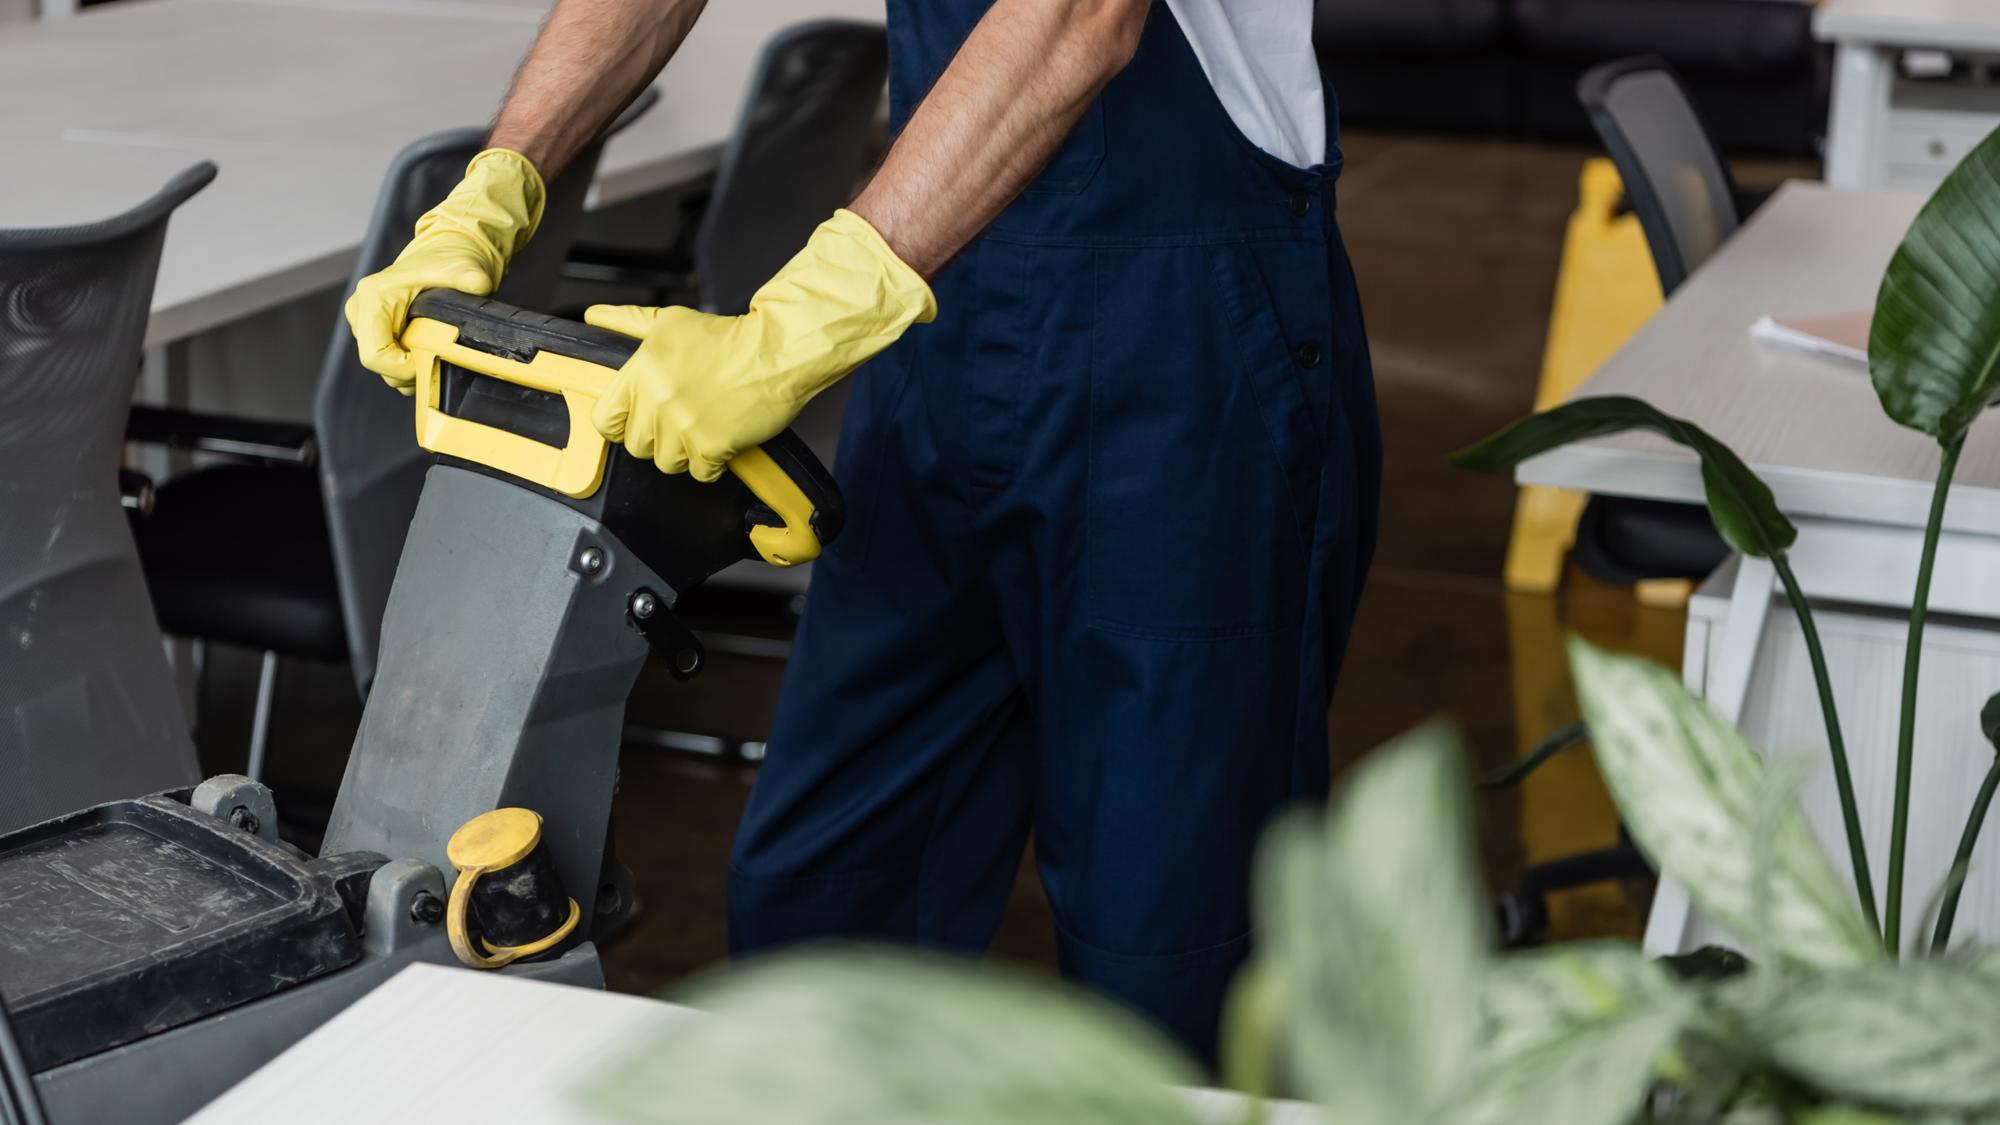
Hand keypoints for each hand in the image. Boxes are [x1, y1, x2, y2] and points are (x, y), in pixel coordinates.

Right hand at [342, 149, 544, 392]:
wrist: (447, 251)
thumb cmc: (450, 258)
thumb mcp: (464, 268)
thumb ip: (470, 277)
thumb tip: (479, 284)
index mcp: (374, 297)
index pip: (374, 355)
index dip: (403, 370)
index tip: (432, 365)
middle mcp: (362, 310)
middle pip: (378, 364)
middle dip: (409, 372)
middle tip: (441, 362)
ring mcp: (366, 321)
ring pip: (384, 366)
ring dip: (412, 369)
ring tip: (439, 352)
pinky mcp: (376, 329)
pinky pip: (391, 360)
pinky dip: (411, 364)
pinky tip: (432, 351)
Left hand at [587, 209, 935, 480]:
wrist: (776, 352)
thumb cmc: (726, 337)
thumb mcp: (670, 321)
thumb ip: (627, 322)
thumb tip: (593, 317)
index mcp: (640, 371)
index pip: (604, 420)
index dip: (620, 425)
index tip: (636, 421)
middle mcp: (657, 399)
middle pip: (637, 446)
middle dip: (657, 437)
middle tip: (680, 420)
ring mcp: (684, 425)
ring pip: (667, 463)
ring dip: (685, 452)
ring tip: (703, 429)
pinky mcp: (712, 446)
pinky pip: (700, 474)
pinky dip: (712, 463)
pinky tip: (722, 441)